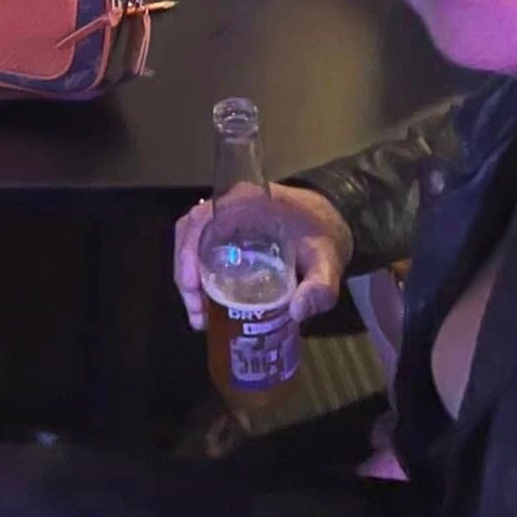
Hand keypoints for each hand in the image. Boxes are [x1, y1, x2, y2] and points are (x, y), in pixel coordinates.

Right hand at [174, 181, 352, 328]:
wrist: (332, 219)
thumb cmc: (324, 233)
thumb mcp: (328, 260)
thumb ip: (320, 286)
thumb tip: (296, 312)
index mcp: (247, 201)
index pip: (202, 218)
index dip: (187, 250)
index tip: (192, 286)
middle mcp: (229, 205)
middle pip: (189, 234)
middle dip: (185, 275)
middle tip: (198, 313)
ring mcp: (225, 218)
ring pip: (191, 243)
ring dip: (188, 279)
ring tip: (200, 315)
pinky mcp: (227, 232)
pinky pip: (201, 249)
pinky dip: (198, 277)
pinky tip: (208, 305)